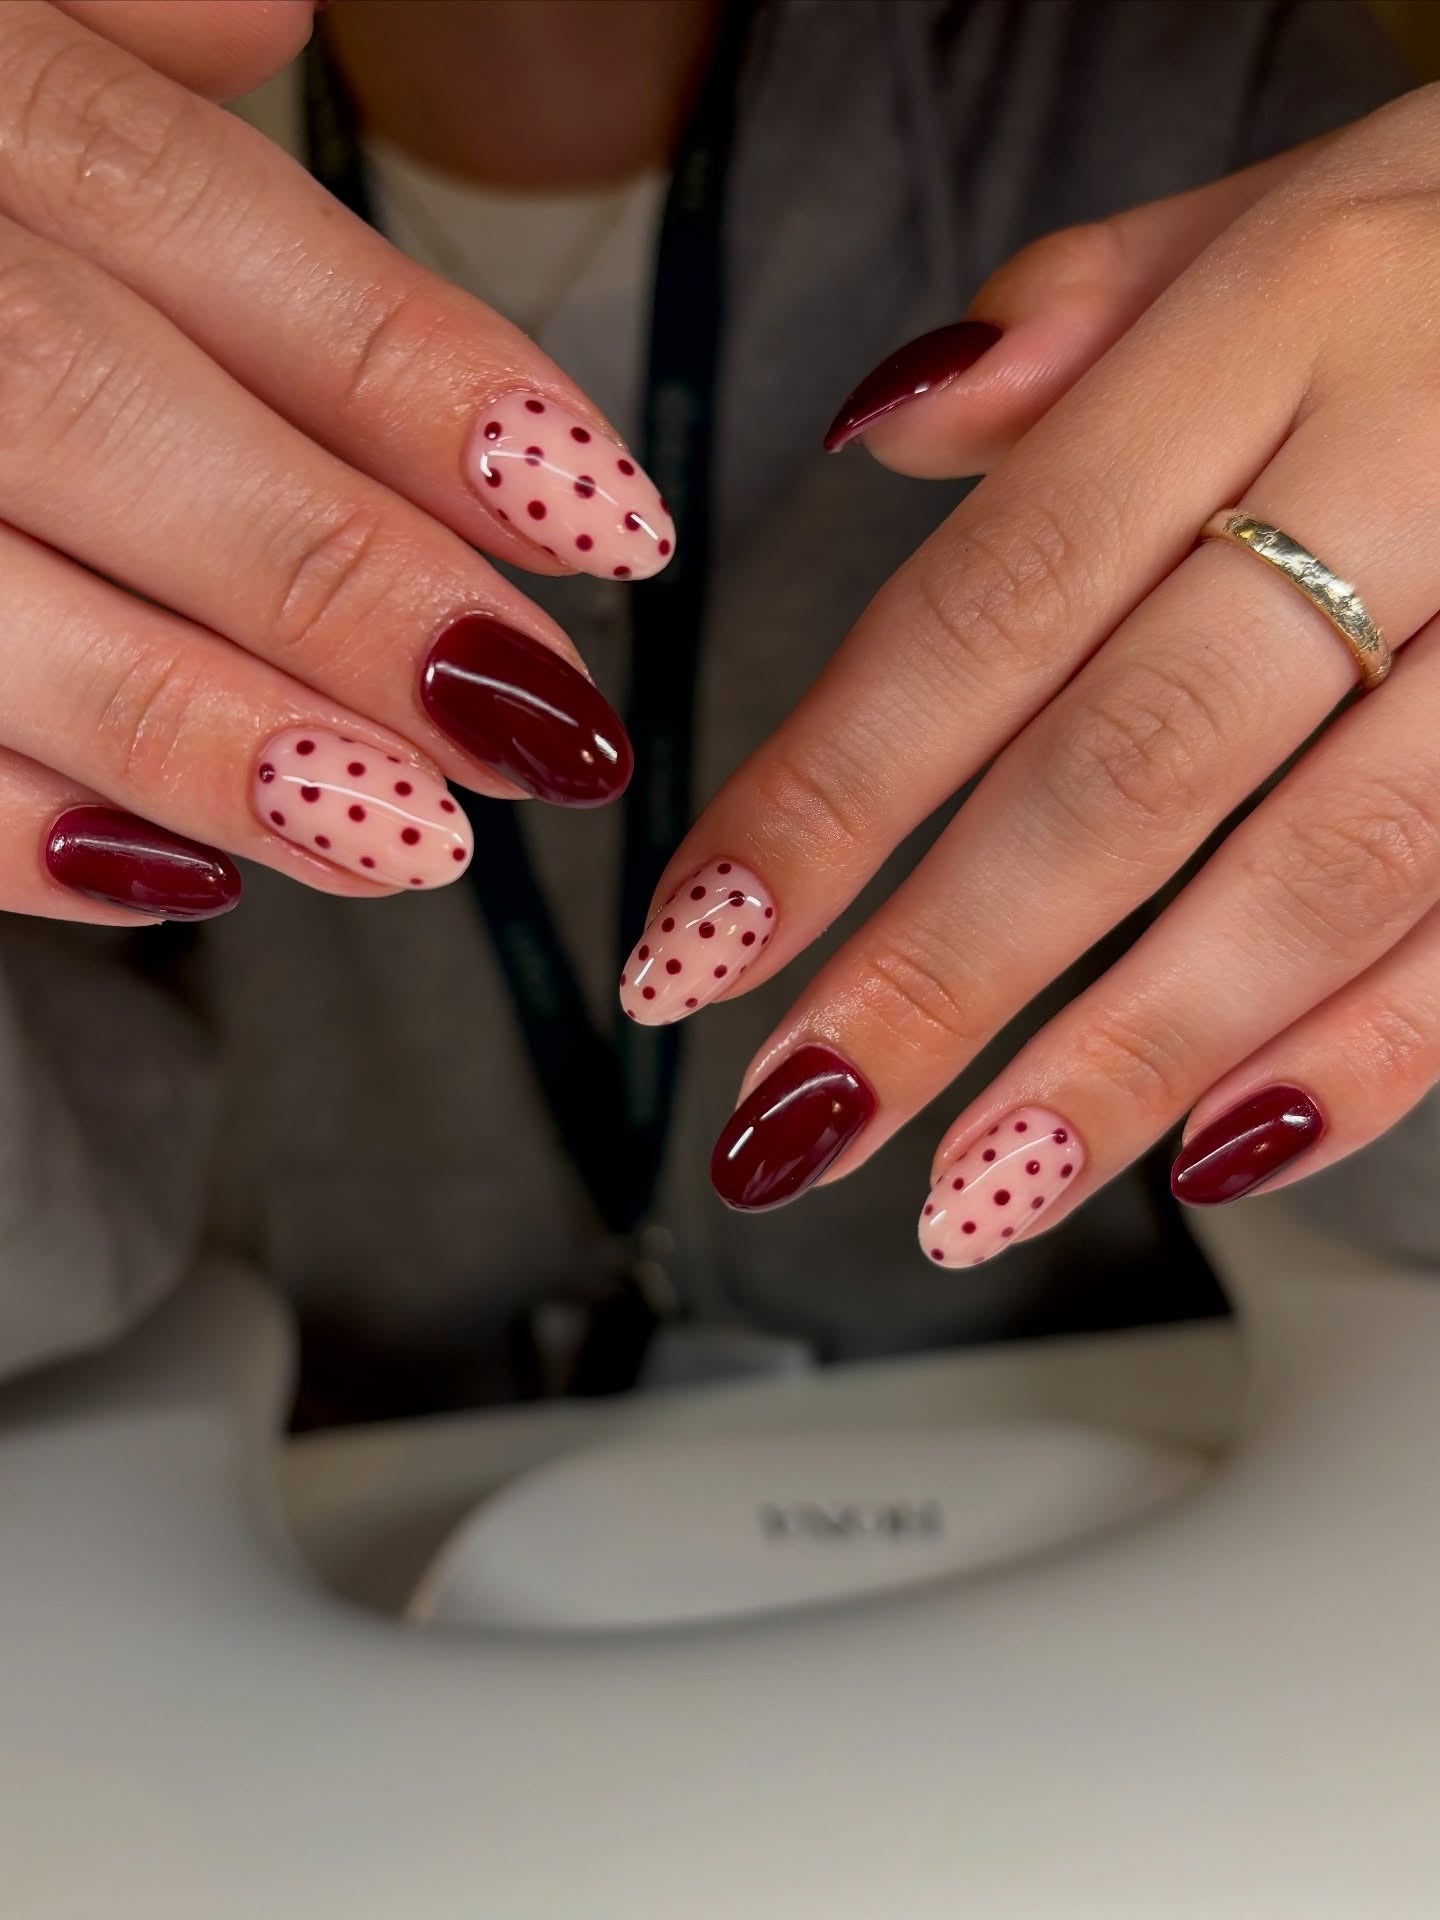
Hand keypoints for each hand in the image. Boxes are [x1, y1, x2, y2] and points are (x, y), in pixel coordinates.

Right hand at [0, 1, 671, 922]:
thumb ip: (104, 23)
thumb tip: (270, 25)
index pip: (197, 219)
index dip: (419, 378)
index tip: (608, 521)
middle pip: (91, 403)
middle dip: (334, 580)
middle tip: (540, 728)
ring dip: (195, 733)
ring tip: (407, 840)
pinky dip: (0, 822)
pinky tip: (167, 882)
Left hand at [623, 87, 1439, 1251]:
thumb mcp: (1262, 221)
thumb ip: (1070, 319)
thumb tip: (883, 428)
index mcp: (1275, 328)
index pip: (993, 602)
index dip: (829, 791)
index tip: (698, 940)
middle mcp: (1408, 470)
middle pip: (1130, 764)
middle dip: (942, 969)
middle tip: (797, 1116)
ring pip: (1317, 873)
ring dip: (1125, 1059)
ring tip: (967, 1198)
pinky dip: (1358, 1060)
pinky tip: (1210, 1155)